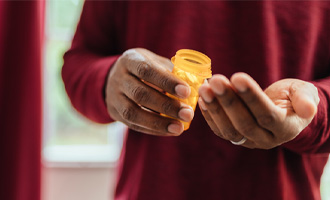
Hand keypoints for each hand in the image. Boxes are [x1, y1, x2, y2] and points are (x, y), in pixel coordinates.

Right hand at [105, 48, 193, 135]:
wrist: (115, 78)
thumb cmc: (145, 69)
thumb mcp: (155, 62)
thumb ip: (172, 71)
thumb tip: (199, 84)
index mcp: (131, 60)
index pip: (146, 70)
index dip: (166, 81)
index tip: (187, 92)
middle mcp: (119, 78)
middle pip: (140, 93)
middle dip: (166, 105)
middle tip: (188, 114)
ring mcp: (114, 97)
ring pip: (133, 112)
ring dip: (158, 122)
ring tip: (179, 127)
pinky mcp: (115, 113)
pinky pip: (133, 124)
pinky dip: (153, 129)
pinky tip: (169, 130)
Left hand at [198, 73, 319, 148]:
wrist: (282, 110)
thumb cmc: (293, 96)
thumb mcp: (304, 92)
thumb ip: (305, 98)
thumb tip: (309, 108)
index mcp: (286, 128)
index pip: (266, 114)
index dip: (251, 97)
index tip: (237, 77)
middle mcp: (267, 139)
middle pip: (245, 124)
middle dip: (228, 101)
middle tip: (215, 80)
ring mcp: (250, 142)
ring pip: (229, 130)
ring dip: (215, 108)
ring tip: (204, 88)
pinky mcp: (236, 138)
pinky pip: (220, 131)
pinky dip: (209, 115)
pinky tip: (202, 98)